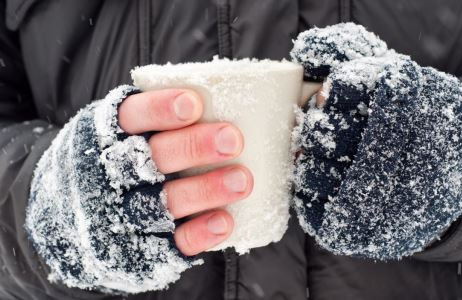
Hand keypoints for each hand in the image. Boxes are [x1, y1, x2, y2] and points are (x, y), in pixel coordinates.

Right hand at [118, 89, 253, 255]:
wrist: (70, 222)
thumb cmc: (117, 161)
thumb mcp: (120, 133)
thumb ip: (157, 120)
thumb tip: (221, 100)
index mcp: (106, 136)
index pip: (131, 117)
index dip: (159, 110)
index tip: (193, 104)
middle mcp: (111, 174)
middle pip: (152, 159)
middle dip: (193, 147)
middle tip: (233, 140)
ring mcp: (123, 214)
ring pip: (164, 202)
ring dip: (205, 190)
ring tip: (242, 180)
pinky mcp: (140, 248)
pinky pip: (171, 242)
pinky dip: (198, 232)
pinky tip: (224, 221)